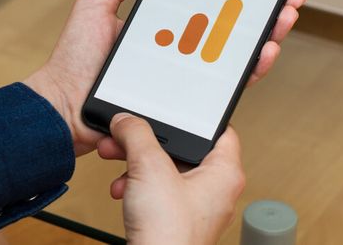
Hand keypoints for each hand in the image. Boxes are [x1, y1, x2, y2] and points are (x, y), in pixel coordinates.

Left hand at [24, 0, 305, 155]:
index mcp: (160, 25)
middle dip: (263, 11)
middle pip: (229, 28)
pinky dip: (248, 71)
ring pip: (234, 56)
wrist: (63, 106)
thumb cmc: (74, 59)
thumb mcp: (98, 2)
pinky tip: (261, 54)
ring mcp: (182, 75)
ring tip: (283, 19)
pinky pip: (223, 87)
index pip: (206, 5)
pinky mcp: (184, 101)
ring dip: (265, 37)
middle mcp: (176, 49)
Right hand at [99, 113, 244, 243]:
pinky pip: (156, 191)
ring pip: (165, 170)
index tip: (175, 108)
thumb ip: (137, 134)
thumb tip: (127, 120)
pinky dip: (137, 185)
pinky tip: (123, 188)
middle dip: (148, 142)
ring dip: (137, 163)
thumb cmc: (169, 234)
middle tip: (129, 135)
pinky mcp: (174, 219)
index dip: (196, 117)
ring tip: (118, 159)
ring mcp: (194, 207)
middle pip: (182, 149)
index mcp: (224, 173)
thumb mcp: (150, 167)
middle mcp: (214, 190)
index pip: (220, 130)